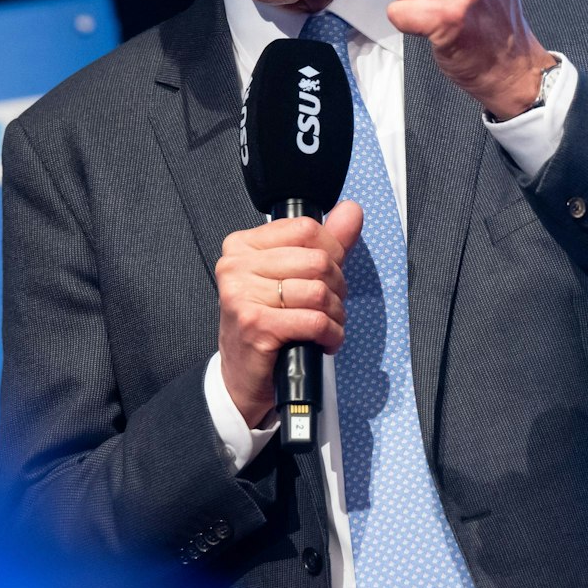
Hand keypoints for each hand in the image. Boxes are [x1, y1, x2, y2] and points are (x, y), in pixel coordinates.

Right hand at [215, 201, 364, 426]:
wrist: (242, 376)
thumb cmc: (268, 324)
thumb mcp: (294, 277)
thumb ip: (326, 242)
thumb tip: (352, 210)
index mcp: (242, 245)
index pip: (306, 229)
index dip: (332, 253)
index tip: (328, 276)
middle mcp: (236, 265)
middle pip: (317, 260)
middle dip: (336, 288)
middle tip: (328, 306)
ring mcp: (242, 294)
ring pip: (318, 291)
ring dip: (335, 314)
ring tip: (326, 326)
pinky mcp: (255, 324)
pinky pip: (314, 320)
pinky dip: (331, 334)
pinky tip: (324, 341)